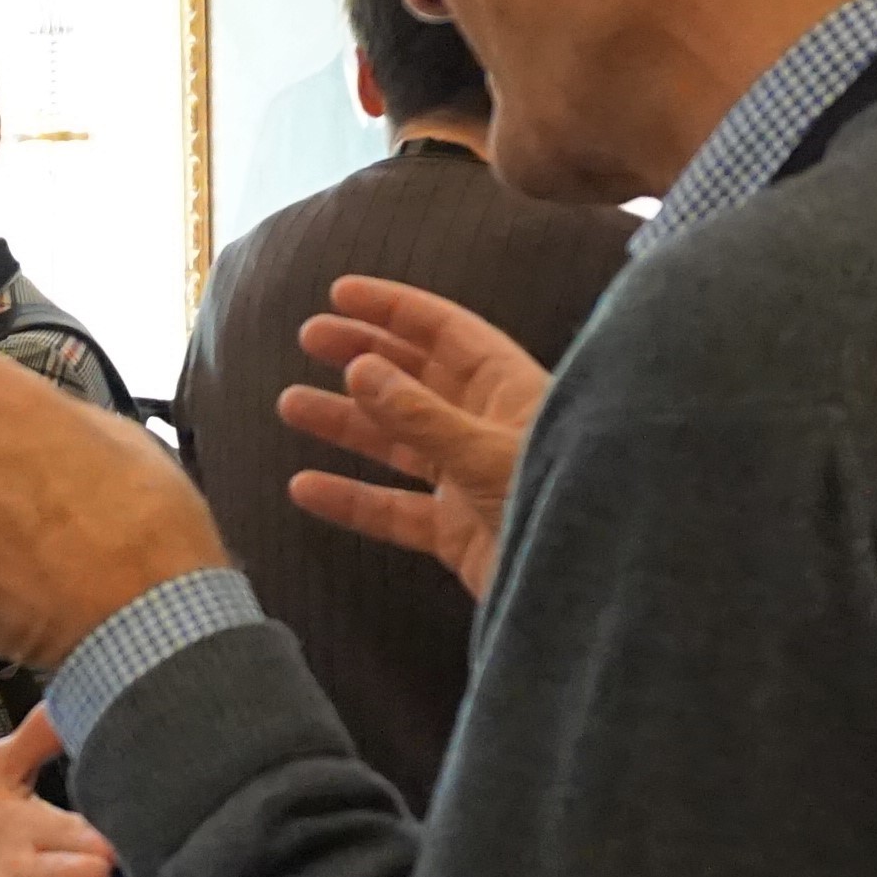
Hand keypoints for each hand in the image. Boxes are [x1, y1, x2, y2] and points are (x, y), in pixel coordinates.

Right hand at [278, 275, 553, 603]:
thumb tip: (359, 369)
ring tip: (291, 405)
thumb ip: (420, 415)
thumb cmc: (557, 502)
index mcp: (511, 390)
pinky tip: (305, 488)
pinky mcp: (456, 532)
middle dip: (364, 356)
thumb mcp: (485, 452)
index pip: (446, 333)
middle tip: (310, 337)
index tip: (341, 294)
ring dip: (346, 423)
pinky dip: (351, 500)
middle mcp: (486, 428)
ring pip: (397, 443)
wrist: (585, 582)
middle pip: (416, 379)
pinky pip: (393, 510)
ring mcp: (469, 481)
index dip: (395, 309)